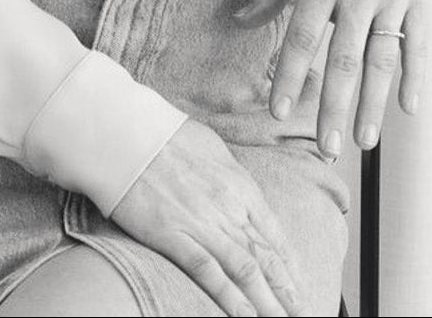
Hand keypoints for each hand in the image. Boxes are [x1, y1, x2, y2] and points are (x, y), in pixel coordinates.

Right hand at [110, 118, 312, 316]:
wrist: (128, 132)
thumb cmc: (166, 134)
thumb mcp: (213, 149)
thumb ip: (230, 177)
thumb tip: (240, 192)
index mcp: (240, 185)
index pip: (274, 234)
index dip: (290, 266)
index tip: (299, 288)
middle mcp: (228, 208)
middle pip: (265, 257)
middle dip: (287, 292)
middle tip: (304, 315)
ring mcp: (202, 223)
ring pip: (245, 270)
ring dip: (267, 303)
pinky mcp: (173, 236)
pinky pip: (208, 272)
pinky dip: (229, 298)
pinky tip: (245, 316)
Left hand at [234, 0, 430, 160]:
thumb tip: (240, 21)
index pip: (303, 35)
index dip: (291, 74)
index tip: (280, 111)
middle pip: (345, 58)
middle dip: (334, 106)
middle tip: (327, 148)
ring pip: (382, 59)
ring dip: (373, 103)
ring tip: (364, 141)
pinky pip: (417, 42)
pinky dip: (414, 75)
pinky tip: (408, 108)